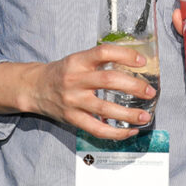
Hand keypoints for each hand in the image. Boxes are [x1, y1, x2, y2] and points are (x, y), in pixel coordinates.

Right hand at [0, 41, 156, 139]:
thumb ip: (101, 61)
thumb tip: (136, 63)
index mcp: (79, 61)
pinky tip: (130, 131)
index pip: (104, 52)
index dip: (125, 55)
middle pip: (109, 80)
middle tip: (150, 92)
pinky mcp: (72, 119)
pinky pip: (97, 129)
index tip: (143, 61)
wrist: (34, 88)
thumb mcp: (79, 59)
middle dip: (134, 86)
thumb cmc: (63, 72)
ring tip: (145, 116)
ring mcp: (73, 101)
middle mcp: (75, 80)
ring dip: (129, 114)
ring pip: (105, 109)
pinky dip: (116, 133)